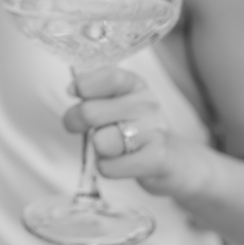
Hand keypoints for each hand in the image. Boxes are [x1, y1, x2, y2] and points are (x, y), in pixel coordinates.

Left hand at [62, 66, 207, 197]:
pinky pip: (109, 167)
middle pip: (91, 112)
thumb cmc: (134, 128)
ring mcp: (154, 131)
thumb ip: (96, 94)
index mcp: (135, 84)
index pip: (110, 77)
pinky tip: (119, 162)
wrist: (171, 160)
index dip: (84, 85)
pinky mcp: (156, 159)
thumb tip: (72, 89)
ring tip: (109, 147)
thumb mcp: (119, 102)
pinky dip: (106, 167)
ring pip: (100, 142)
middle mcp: (148, 104)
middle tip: (78, 127)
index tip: (73, 92)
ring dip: (96, 148)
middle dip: (74, 122)